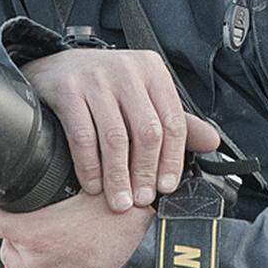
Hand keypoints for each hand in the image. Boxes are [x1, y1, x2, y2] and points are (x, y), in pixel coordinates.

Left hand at [0, 189, 152, 267]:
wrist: (143, 259)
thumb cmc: (123, 223)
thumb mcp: (94, 185)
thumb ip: (68, 175)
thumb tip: (60, 151)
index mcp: (34, 232)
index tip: (6, 202)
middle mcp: (31, 261)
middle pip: (3, 240)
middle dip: (16, 228)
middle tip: (39, 217)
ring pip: (11, 263)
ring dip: (21, 251)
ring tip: (45, 239)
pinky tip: (44, 262)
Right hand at [23, 48, 219, 212]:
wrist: (56, 66)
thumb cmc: (106, 86)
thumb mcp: (143, 94)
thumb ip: (175, 120)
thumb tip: (211, 142)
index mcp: (152, 70)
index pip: (173, 121)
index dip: (172, 159)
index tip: (166, 187)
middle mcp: (127, 70)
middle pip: (147, 131)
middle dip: (145, 172)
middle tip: (140, 200)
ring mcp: (96, 78)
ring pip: (115, 138)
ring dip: (118, 177)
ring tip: (119, 201)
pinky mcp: (68, 90)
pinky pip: (83, 137)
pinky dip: (90, 167)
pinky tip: (93, 185)